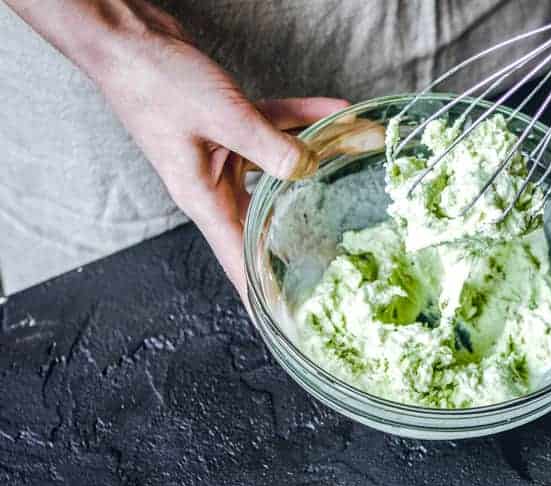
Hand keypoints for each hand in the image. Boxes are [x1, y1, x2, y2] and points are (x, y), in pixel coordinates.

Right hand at [4, 0, 347, 299]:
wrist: (125, 36)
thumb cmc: (155, 83)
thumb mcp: (221, 119)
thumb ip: (270, 147)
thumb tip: (307, 170)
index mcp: (202, 197)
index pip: (235, 257)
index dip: (257, 290)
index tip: (280, 317)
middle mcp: (212, 182)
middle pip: (265, 217)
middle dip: (302, 230)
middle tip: (337, 253)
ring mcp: (221, 152)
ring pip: (278, 165)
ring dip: (317, 159)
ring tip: (356, 159)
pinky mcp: (227, 122)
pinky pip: (274, 127)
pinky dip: (303, 119)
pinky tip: (336, 113)